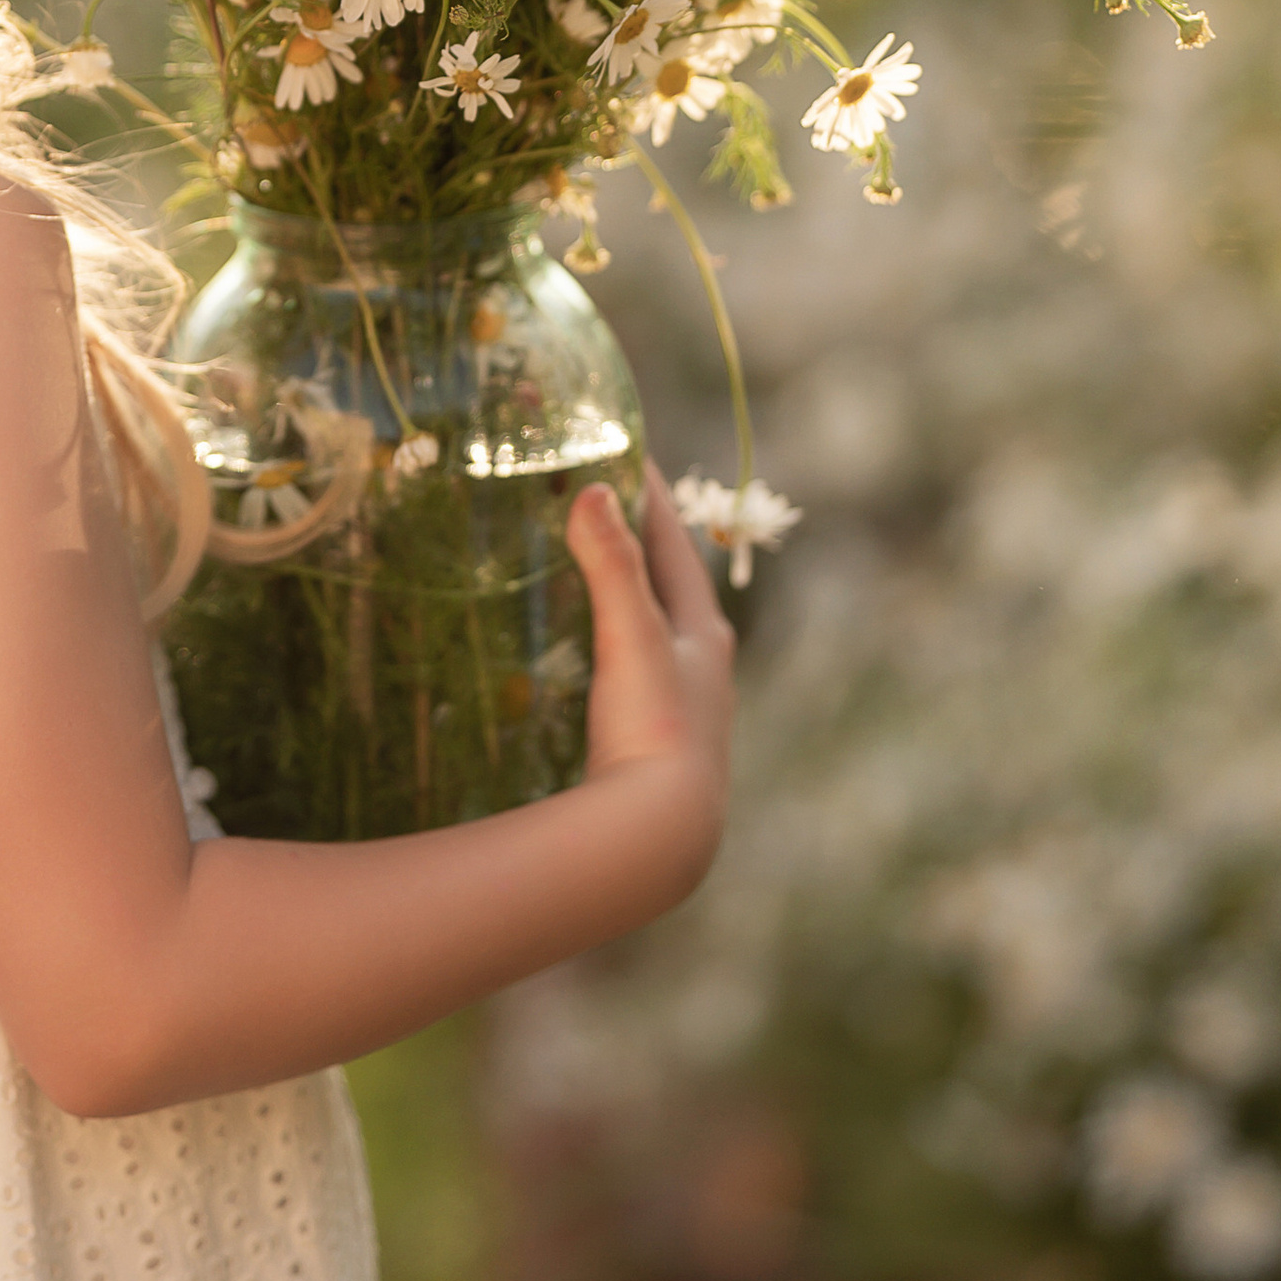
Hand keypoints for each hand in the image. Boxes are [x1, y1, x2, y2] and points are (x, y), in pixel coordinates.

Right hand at [568, 463, 734, 890]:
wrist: (658, 836)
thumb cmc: (653, 730)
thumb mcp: (633, 637)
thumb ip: (612, 565)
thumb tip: (592, 490)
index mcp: (704, 630)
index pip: (674, 540)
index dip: (648, 491)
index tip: (622, 444)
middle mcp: (702, 663)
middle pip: (666, 580)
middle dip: (635, 537)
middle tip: (592, 494)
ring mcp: (678, 702)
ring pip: (649, 626)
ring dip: (620, 589)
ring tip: (578, 563)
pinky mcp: (649, 736)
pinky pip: (626, 665)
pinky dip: (603, 638)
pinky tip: (576, 649)